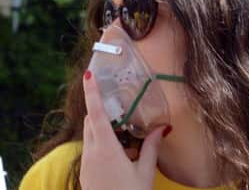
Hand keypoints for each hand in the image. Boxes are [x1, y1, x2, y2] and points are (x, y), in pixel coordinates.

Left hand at [80, 70, 168, 189]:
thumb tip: (163, 128)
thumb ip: (152, 148)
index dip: (92, 93)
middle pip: (91, 122)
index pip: (96, 113)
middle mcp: (91, 153)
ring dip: (101, 128)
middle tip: (118, 106)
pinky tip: (118, 152)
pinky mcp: (85, 173)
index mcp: (105, 149)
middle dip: (101, 110)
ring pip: (89, 136)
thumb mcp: (145, 173)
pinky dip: (100, 143)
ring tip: (122, 131)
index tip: (88, 75)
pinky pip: (90, 150)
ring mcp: (86, 163)